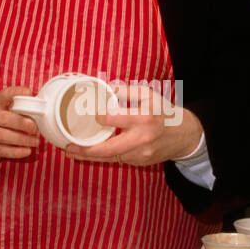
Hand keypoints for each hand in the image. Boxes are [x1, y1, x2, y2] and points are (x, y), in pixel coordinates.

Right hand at [0, 86, 39, 162]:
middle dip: (21, 123)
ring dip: (22, 139)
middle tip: (35, 128)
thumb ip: (18, 106)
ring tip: (35, 141)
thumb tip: (40, 105)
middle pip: (4, 118)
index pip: (4, 95)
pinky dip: (16, 151)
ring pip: (3, 136)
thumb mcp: (4, 109)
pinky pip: (2, 150)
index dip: (17, 93)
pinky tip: (27, 150)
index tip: (30, 93)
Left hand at [63, 83, 202, 165]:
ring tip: (73, 152)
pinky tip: (92, 152)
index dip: (99, 117)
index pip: (112, 119)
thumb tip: (102, 86)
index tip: (91, 115)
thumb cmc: (163, 112)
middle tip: (67, 147)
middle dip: (84, 151)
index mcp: (144, 118)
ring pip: (110, 158)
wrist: (182, 135)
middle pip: (107, 149)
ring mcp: (141, 154)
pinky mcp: (139, 163)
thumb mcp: (147, 94)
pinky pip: (117, 160)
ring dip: (90, 156)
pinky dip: (104, 156)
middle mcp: (142, 139)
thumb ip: (124, 90)